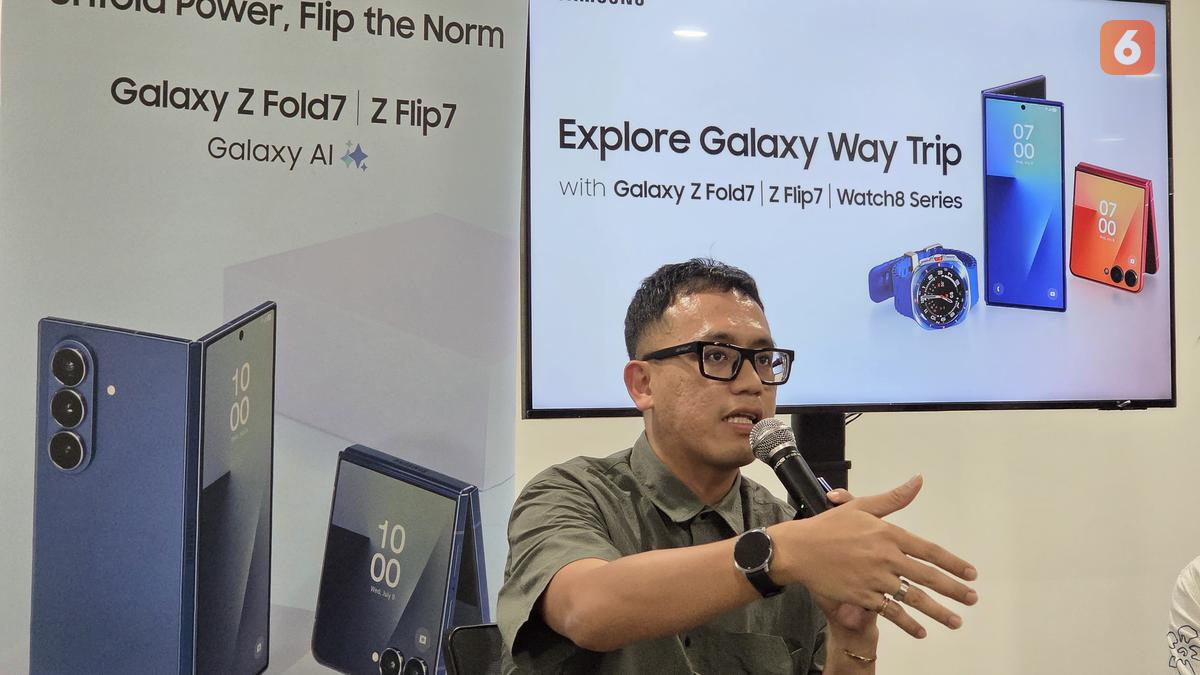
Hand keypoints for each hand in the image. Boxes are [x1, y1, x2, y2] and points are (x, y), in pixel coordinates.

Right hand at [768, 475, 977, 638]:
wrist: (799, 550)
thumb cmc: (828, 526)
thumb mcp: (861, 506)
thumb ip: (894, 499)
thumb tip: (918, 481)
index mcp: (888, 534)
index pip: (929, 551)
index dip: (953, 563)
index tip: (970, 574)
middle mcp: (886, 558)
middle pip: (927, 577)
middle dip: (954, 590)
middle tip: (972, 599)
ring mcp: (875, 579)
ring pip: (913, 598)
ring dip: (937, 612)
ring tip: (956, 622)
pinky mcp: (863, 596)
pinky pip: (891, 612)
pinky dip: (907, 624)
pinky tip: (921, 632)